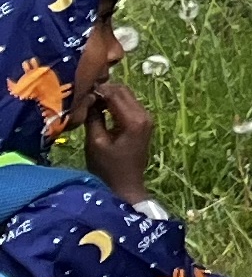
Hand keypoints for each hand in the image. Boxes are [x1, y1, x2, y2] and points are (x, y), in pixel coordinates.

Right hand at [78, 80, 150, 202]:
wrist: (125, 186)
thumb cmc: (108, 168)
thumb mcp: (96, 143)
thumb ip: (93, 117)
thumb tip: (88, 98)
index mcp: (134, 120)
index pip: (116, 93)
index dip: (98, 90)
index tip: (81, 92)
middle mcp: (144, 114)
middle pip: (124, 91)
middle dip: (104, 91)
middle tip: (84, 96)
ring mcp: (146, 118)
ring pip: (127, 96)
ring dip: (109, 96)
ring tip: (90, 103)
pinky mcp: (143, 122)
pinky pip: (128, 105)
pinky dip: (115, 104)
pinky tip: (100, 109)